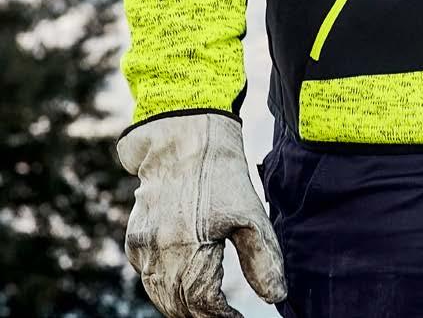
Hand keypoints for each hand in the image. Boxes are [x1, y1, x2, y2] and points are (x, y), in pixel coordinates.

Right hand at [116, 112, 286, 317]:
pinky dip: (166, 288)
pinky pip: (148, 277)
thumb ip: (262, 259)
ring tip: (209, 307)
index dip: (223, 317)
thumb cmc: (221, 172)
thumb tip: (275, 296)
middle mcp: (157, 253)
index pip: (203, 305)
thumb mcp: (251, 213)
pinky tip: (186, 283)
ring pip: (159, 295)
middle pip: (178, 306)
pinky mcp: (135, 238)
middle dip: (201, 316)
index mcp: (185, 249)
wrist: (184, 136)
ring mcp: (141, 246)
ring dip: (182, 306)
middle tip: (226, 315)